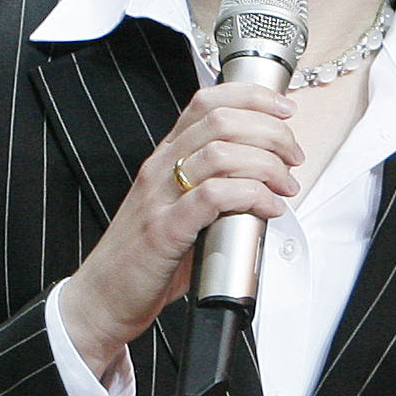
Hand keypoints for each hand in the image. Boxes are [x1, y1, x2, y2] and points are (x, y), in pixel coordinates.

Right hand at [52, 75, 306, 378]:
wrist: (103, 298)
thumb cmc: (144, 260)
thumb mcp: (179, 210)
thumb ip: (213, 190)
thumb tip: (266, 184)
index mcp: (164, 158)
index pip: (207, 102)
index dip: (252, 98)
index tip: (284, 111)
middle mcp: (160, 169)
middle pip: (221, 121)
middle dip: (270, 131)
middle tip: (292, 157)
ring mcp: (160, 197)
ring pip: (221, 153)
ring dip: (267, 164)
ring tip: (285, 185)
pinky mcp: (164, 230)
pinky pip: (214, 196)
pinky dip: (251, 196)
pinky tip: (268, 209)